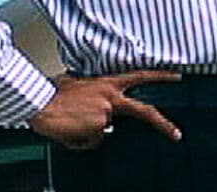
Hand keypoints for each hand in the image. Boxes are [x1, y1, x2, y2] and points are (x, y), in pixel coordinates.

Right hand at [28, 70, 182, 149]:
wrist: (39, 103)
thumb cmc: (53, 93)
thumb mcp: (77, 84)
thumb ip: (94, 94)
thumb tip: (99, 110)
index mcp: (108, 83)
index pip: (140, 76)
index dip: (160, 76)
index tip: (177, 76)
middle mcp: (111, 98)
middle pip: (144, 111)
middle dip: (163, 124)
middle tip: (176, 134)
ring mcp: (106, 114)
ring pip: (106, 130)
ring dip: (90, 130)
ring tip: (71, 121)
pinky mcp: (98, 129)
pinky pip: (93, 141)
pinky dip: (82, 140)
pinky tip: (69, 130)